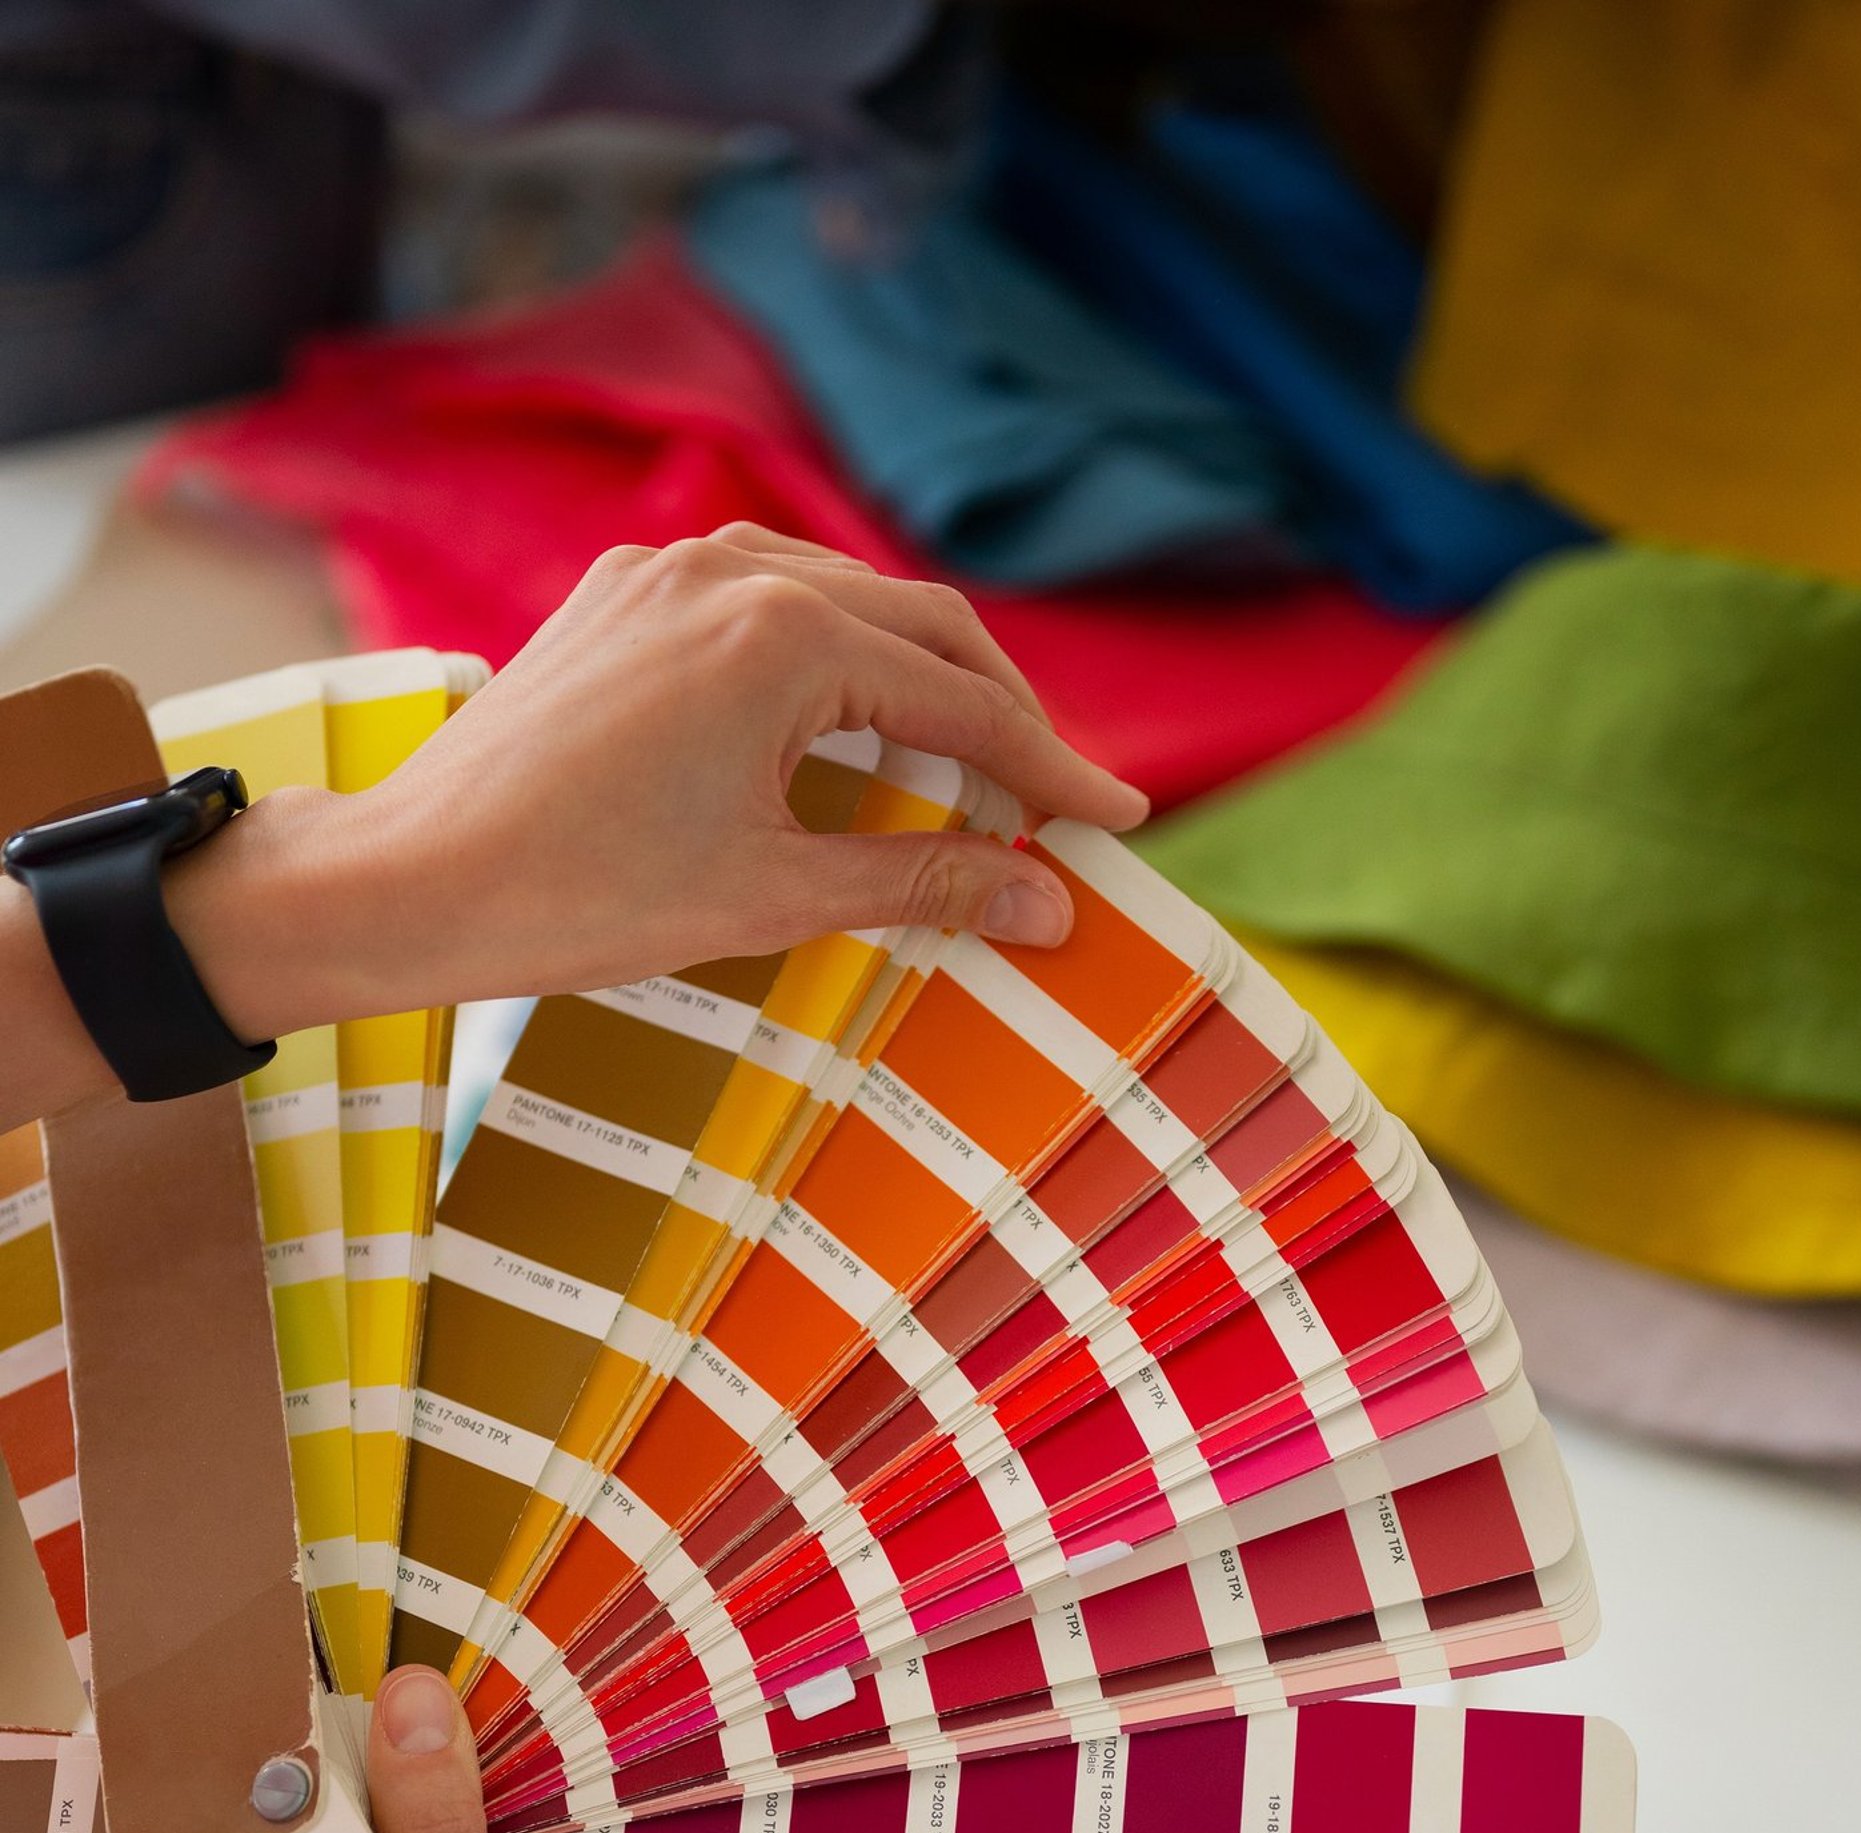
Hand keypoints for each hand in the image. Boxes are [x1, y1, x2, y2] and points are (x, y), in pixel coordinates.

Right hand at [0, 1666, 545, 1832]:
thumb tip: (426, 1704)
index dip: (569, 1758)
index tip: (553, 1657)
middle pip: (477, 1819)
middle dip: (456, 1747)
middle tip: (444, 1637)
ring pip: (387, 1827)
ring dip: (366, 1769)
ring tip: (362, 1678)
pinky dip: (291, 1812)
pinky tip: (283, 1748)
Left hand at [170, 525, 1150, 1040]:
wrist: (411, 880)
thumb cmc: (581, 897)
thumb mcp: (774, 895)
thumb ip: (924, 879)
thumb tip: (1050, 901)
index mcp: (783, 634)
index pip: (963, 700)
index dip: (1051, 768)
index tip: (1116, 820)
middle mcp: (734, 569)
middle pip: (922, 627)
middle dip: (999, 711)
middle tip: (1056, 796)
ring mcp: (671, 569)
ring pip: (848, 604)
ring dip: (919, 679)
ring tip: (967, 766)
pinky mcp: (623, 593)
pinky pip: (768, 606)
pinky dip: (834, 662)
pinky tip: (849, 727)